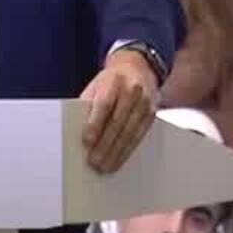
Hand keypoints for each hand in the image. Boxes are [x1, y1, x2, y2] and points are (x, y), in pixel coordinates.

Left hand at [79, 50, 157, 173]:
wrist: (137, 66)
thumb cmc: (110, 80)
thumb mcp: (96, 85)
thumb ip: (88, 104)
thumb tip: (79, 131)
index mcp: (113, 80)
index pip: (104, 104)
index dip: (95, 124)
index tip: (86, 142)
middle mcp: (132, 90)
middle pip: (118, 122)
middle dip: (106, 145)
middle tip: (95, 162)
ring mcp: (145, 101)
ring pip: (131, 131)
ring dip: (118, 152)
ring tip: (106, 166)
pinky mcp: (152, 112)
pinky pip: (141, 134)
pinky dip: (129, 149)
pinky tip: (120, 158)